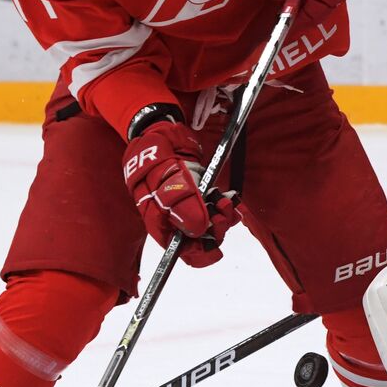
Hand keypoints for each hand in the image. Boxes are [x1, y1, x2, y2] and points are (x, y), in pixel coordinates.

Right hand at [122, 120, 239, 266]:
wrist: (161, 134)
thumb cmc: (157, 157)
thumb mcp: (167, 179)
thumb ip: (182, 204)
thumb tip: (199, 230)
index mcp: (160, 222)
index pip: (181, 250)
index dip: (200, 251)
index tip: (215, 242)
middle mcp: (174, 219)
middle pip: (200, 239)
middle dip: (216, 229)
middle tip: (223, 211)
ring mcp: (188, 207)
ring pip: (211, 224)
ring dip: (223, 216)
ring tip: (227, 201)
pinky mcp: (200, 196)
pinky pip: (216, 208)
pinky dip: (225, 205)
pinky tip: (229, 197)